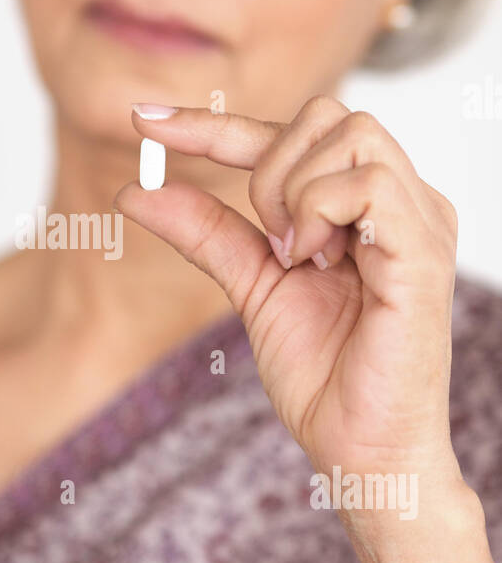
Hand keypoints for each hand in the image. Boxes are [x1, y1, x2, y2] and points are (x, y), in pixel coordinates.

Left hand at [114, 96, 464, 539]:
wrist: (360, 450)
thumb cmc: (325, 376)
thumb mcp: (252, 286)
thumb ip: (206, 232)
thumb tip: (136, 189)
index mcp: (367, 205)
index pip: (291, 133)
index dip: (215, 123)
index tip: (144, 121)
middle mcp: (402, 200)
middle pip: (326, 112)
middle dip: (268, 169)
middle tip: (271, 246)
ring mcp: (420, 220)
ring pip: (348, 133)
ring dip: (294, 193)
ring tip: (299, 260)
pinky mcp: (425, 251)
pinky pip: (367, 183)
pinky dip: (320, 212)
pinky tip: (316, 262)